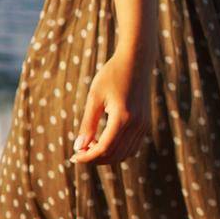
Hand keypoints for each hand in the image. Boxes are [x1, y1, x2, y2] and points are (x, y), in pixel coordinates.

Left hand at [70, 47, 154, 165]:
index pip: (104, 148)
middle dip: (96, 158)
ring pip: (125, 154)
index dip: (87, 157)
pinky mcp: (146, 123)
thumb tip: (78, 147)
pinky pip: (132, 147)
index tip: (73, 156)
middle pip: (115, 155)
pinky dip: (118, 150)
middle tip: (79, 152)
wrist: (136, 60)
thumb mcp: (95, 97)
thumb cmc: (112, 74)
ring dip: (107, 156)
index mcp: (122, 117)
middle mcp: (137, 124)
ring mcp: (144, 125)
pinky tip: (104, 140)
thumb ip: (88, 124)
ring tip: (90, 146)